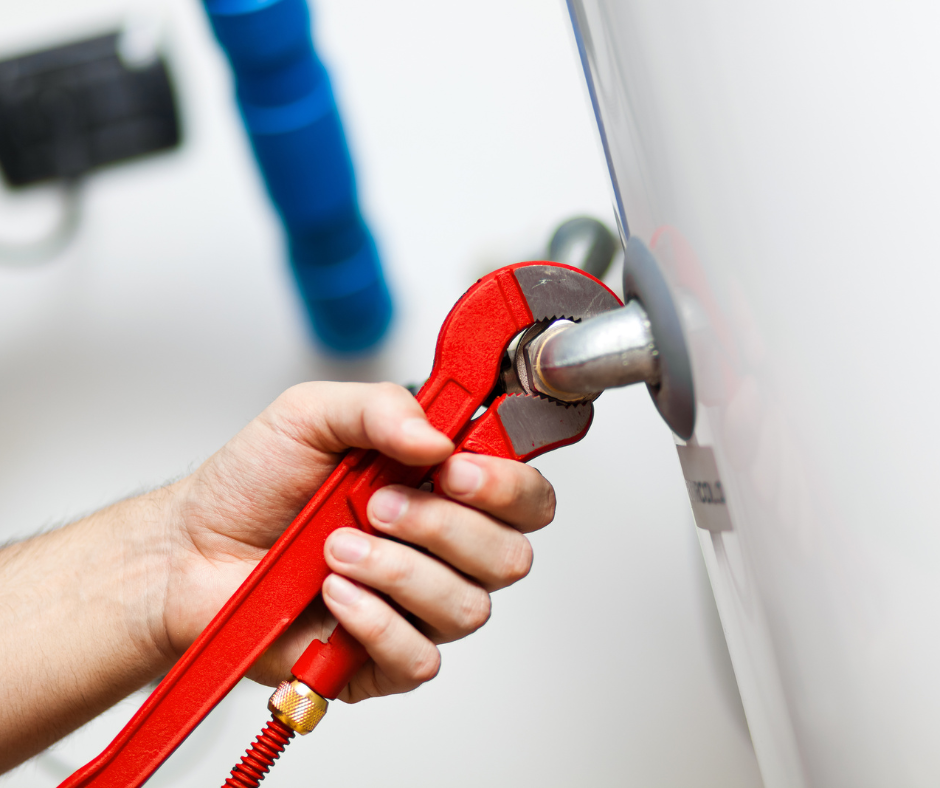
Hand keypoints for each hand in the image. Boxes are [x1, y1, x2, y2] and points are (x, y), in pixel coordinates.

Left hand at [161, 382, 554, 700]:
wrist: (192, 549)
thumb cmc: (253, 484)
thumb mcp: (311, 415)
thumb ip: (380, 408)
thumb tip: (440, 438)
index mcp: (440, 486)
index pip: (524, 495)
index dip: (508, 487)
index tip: (455, 470)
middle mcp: (440, 547)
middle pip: (509, 556)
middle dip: (444, 527)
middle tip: (378, 505)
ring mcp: (415, 606)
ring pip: (468, 608)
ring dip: (399, 572)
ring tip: (337, 549)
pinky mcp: (382, 658)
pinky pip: (420, 658)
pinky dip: (376, 623)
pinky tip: (334, 597)